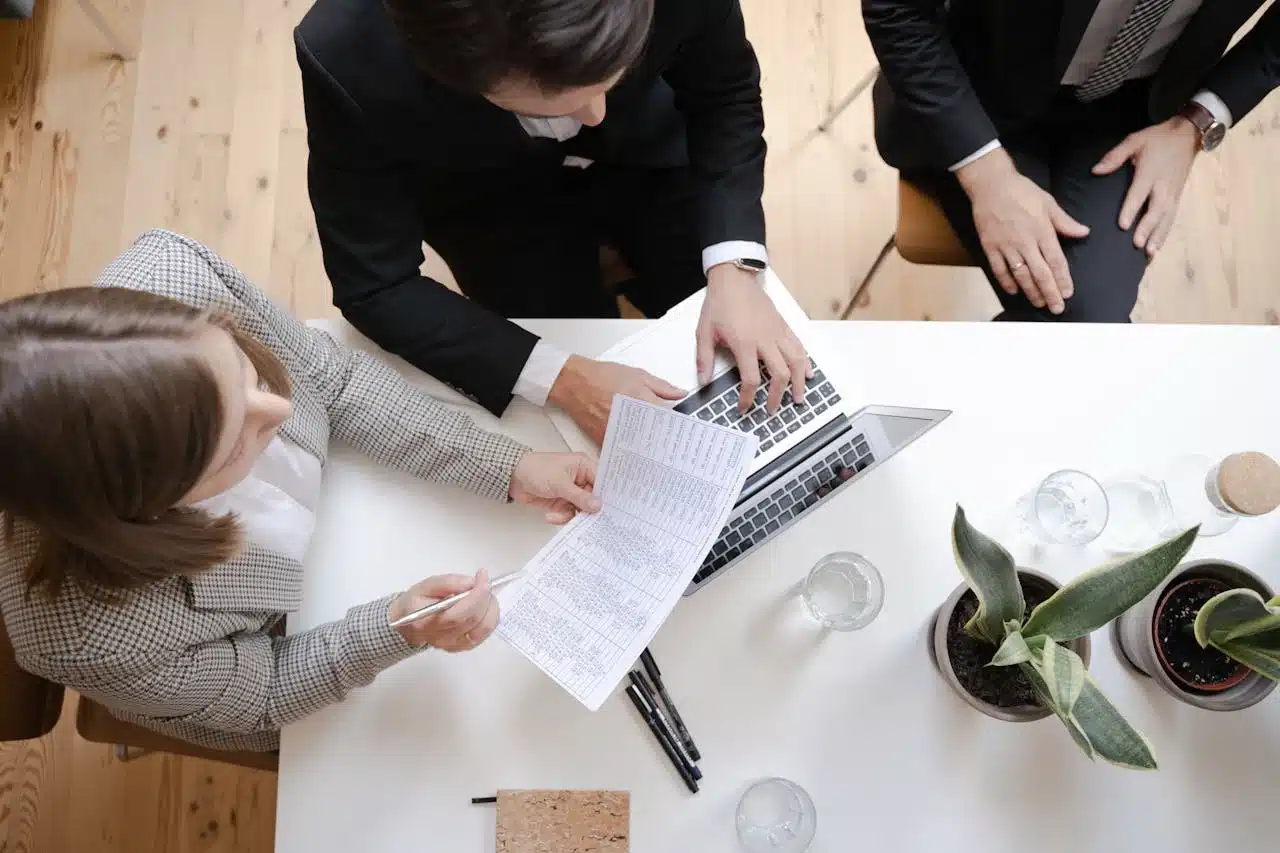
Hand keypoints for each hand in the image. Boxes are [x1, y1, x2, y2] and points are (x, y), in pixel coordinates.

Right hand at [388, 570, 497, 650]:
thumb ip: (448, 582)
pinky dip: (490, 617)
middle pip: (472, 621)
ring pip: (483, 628)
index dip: (475, 595)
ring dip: (490, 607)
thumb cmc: (417, 602)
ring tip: (484, 593)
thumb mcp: (426, 585)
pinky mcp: (462, 647)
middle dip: (485, 598)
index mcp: (426, 622)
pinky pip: (484, 633)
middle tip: (484, 582)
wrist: (409, 622)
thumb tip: (471, 583)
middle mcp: (440, 638)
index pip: (457, 615)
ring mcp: (453, 645)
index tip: (482, 576)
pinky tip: (485, 606)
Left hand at [509, 451, 600, 522]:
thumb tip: (597, 505)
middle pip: (592, 498)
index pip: (601, 482)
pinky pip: (568, 514)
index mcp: (583, 466)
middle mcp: (579, 479)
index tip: (609, 510)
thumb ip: (580, 496)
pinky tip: (550, 516)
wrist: (513, 477)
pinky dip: (561, 517)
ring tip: (560, 516)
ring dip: (572, 516)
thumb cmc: (535, 469)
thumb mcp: (560, 483)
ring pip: (581, 509)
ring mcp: (570, 491)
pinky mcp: (561, 501)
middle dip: (588, 510)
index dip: (605, 496)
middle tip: (588, 521)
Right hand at [548, 355, 684, 444]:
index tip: (687, 432)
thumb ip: (662, 387)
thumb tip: (680, 394)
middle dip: (666, 441)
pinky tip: (638, 453)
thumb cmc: (602, 377)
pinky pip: (622, 449)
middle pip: (655, 436)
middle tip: (676, 448)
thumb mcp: (638, 375)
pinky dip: (631, 451)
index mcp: (641, 401)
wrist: (574, 383)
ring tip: (660, 454)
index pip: (668, 419)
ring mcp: (617, 431)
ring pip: (640, 446)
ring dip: (650, 449)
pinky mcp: (605, 438)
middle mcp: (630, 419)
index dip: (679, 426)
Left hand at [698, 264, 809, 413]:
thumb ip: (704, 358)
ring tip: (798, 398)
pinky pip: (799, 347)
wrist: (734, 278)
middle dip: (777, 396)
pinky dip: (805, 362)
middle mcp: (764, 339)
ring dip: (799, 383)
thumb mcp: (704, 331)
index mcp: (744, 343)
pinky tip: (808, 374)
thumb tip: (704, 380)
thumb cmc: (719, 303)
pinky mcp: (783, 326)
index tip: (744, 407)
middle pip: (779, 375)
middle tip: (772, 409)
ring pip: (796, 362)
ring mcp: (777, 332)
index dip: (748, 398)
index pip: (750, 379)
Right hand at [957, 148, 1089, 314]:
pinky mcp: (990, 246)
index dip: (1063, 279)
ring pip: (1021, 275)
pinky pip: (999, 269)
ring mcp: (1006, 246)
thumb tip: (1084, 232)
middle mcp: (1025, 242)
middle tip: (1057, 308)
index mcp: (1042, 231)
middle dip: (1050, 293)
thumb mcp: (1048, 203)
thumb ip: (1065, 222)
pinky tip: (1014, 292)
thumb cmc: (1022, 191)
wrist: (991, 185)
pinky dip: (1007, 282)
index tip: (1068, 293)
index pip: (1056, 261)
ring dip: (1031, 292)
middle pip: (1040, 273)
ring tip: (1039, 303)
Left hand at [1093, 117, 1199, 257]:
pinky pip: (1172, 217)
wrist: (1188, 135)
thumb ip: (1115, 156)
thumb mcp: (1134, 140)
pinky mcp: (1178, 196)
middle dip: (1147, 228)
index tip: (1122, 225)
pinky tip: (1158, 246)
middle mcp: (1163, 185)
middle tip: (1137, 245)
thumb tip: (1096, 170)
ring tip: (1150, 253)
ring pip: (1166, 217)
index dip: (1131, 209)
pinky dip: (1166, 232)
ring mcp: (1173, 192)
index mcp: (1150, 172)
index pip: (1139, 194)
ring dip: (1158, 235)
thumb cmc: (1157, 138)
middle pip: (1156, 210)